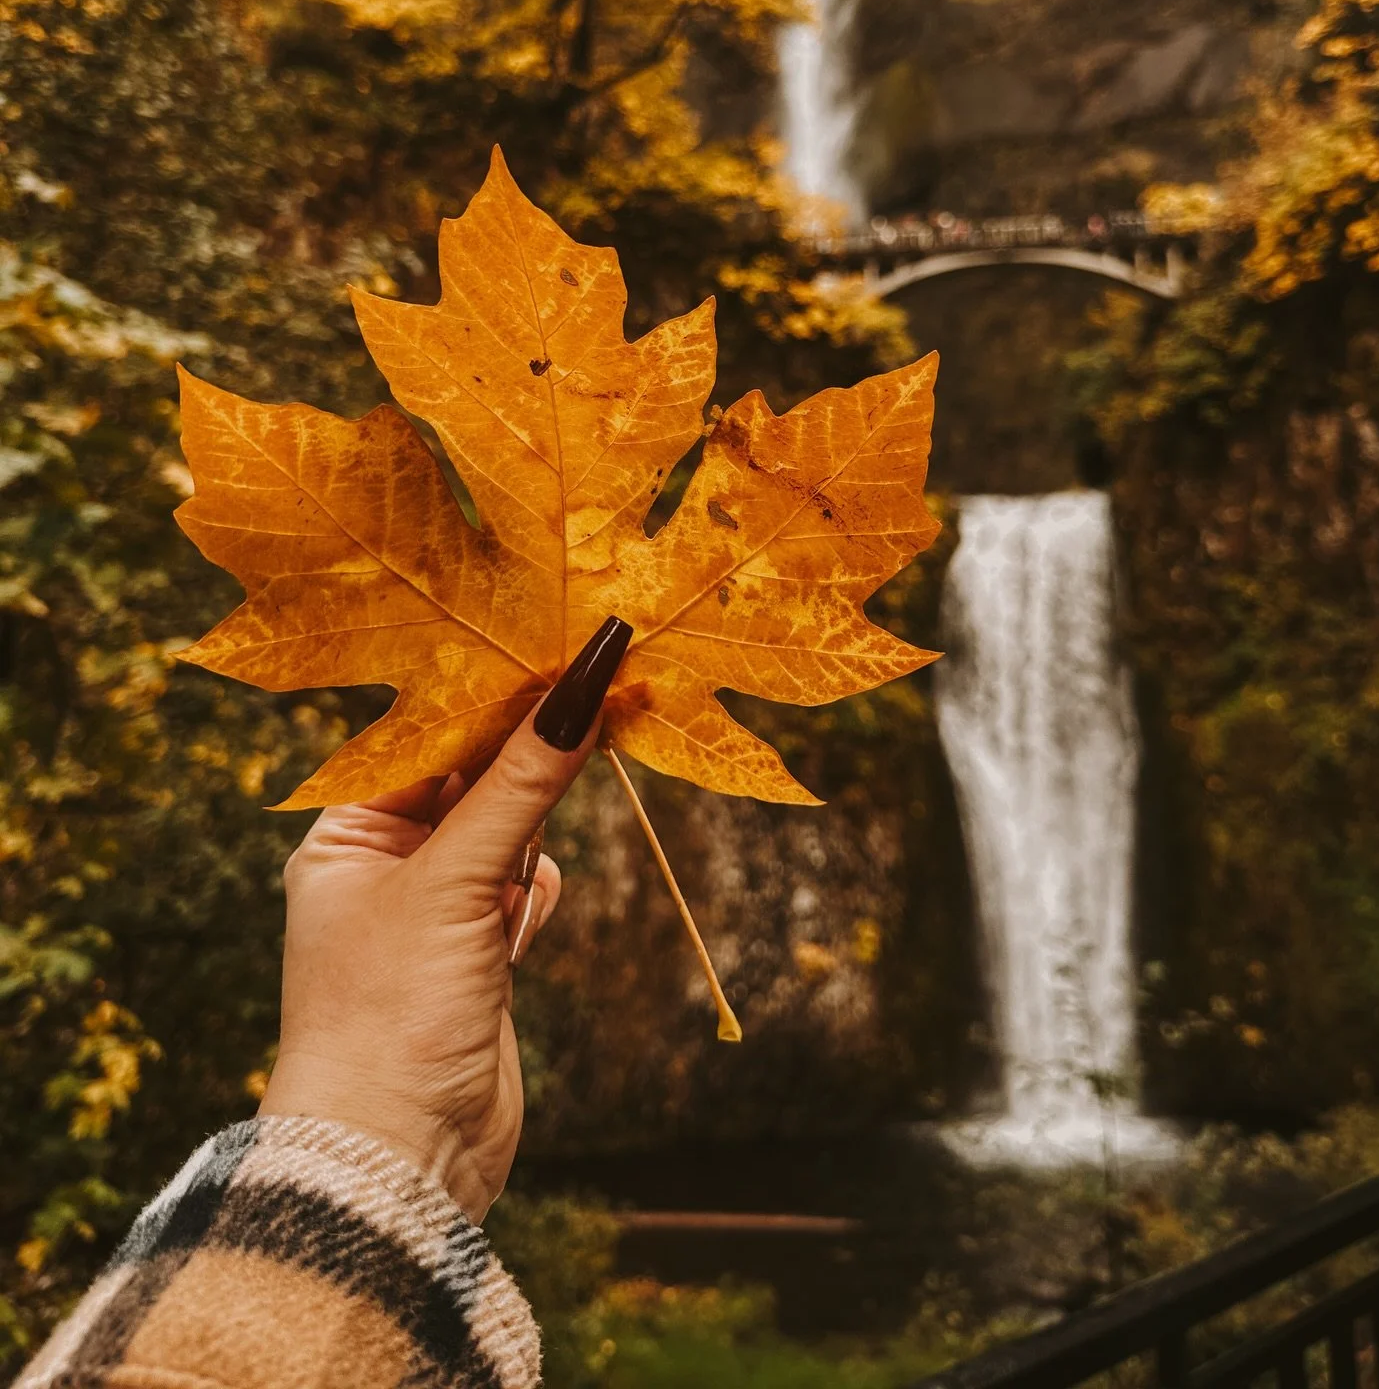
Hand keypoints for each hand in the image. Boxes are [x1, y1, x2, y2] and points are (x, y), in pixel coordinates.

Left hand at [258, 618, 630, 1221]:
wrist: (394, 1164)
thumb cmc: (388, 1014)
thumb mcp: (453, 881)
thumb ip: (520, 783)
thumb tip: (580, 686)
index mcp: (346, 835)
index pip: (430, 738)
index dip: (496, 694)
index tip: (562, 647)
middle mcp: (383, 867)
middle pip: (471, 779)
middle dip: (529, 744)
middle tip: (600, 683)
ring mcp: (431, 915)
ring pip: (503, 832)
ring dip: (536, 817)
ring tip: (587, 765)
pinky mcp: (475, 961)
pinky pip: (516, 892)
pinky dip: (533, 886)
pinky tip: (535, 897)